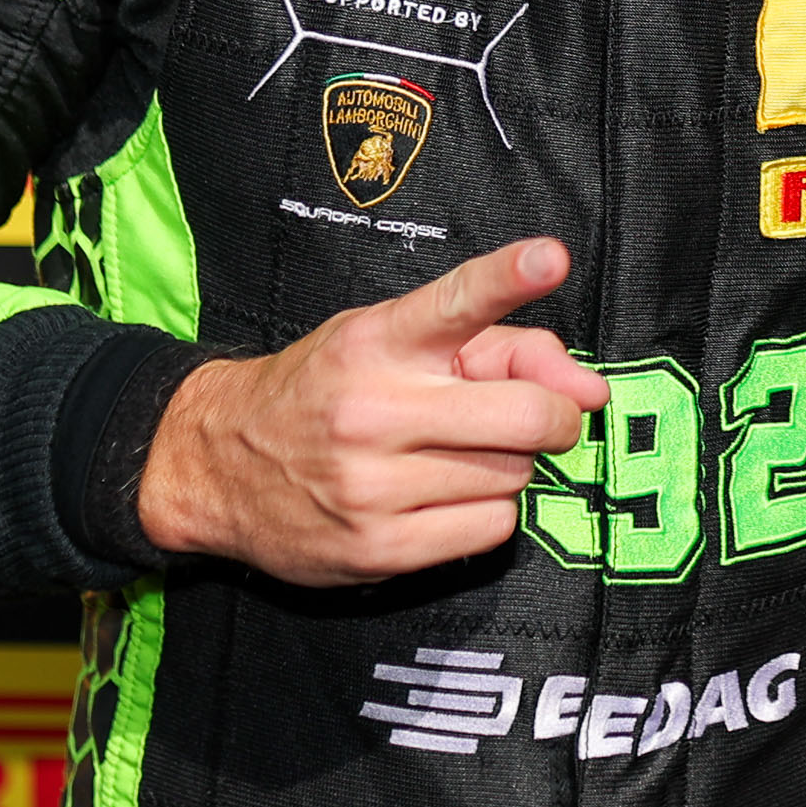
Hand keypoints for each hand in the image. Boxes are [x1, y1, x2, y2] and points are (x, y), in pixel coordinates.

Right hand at [136, 237, 608, 585]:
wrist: (216, 464)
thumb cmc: (328, 390)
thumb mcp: (390, 341)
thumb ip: (497, 345)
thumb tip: (589, 389)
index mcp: (375, 342)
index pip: (453, 303)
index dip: (506, 277)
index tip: (549, 258)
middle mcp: (372, 409)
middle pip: (525, 414)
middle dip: (553, 416)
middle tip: (540, 416)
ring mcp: (371, 485)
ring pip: (513, 473)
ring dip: (506, 463)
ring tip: (454, 453)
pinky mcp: (377, 548)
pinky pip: (492, 528)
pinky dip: (486, 512)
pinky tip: (441, 497)